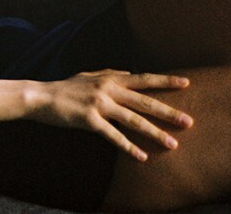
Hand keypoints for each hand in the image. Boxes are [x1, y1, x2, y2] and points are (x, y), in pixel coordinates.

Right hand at [29, 70, 192, 161]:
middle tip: (189, 122)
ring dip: (154, 133)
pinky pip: (113, 136)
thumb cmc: (65, 87)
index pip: (143, 79)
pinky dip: (128, 147)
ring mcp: (99, 104)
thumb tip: (129, 72)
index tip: (186, 83)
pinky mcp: (89, 120)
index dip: (165, 81)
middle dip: (169, 112)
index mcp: (109, 78)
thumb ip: (110, 73)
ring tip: (172, 144)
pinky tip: (141, 157)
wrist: (41, 96)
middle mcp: (107, 89)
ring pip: (133, 120)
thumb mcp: (88, 75)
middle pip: (144, 102)